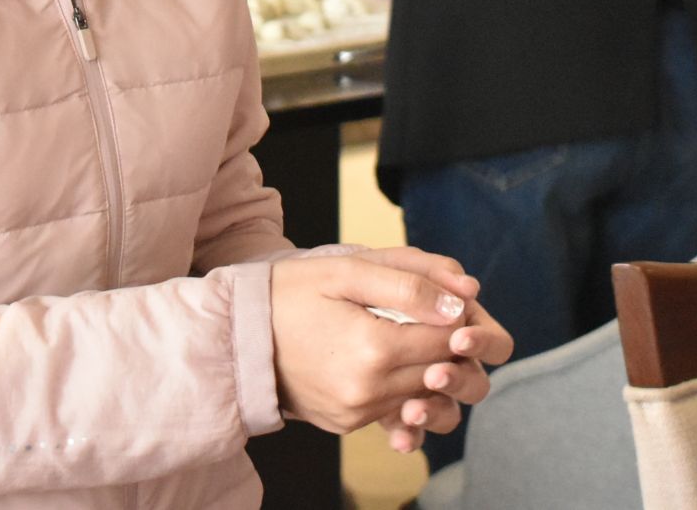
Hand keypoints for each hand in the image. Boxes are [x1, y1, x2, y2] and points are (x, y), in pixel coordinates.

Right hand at [270, 248, 500, 435]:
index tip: (446, 299)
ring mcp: (357, 413)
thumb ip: (407, 285)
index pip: (449, 340)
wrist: (236, 336)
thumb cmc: (289, 293)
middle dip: (448, 345)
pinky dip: (399, 386)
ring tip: (407, 338)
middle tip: (432, 316)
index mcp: (375, 349)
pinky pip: (392, 409)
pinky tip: (383, 360)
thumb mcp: (346, 272)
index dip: (457, 318)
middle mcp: (370, 390)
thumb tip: (460, 302)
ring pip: (421, 395)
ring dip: (426, 368)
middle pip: (441, 372)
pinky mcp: (346, 424)